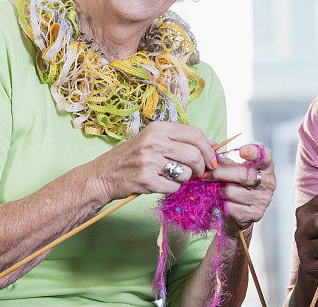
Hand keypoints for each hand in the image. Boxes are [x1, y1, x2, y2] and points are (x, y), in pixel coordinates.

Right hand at [91, 121, 216, 201]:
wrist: (103, 174)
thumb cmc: (132, 156)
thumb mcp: (155, 140)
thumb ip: (182, 140)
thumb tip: (214, 144)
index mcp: (158, 128)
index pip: (195, 134)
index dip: (208, 149)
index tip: (212, 160)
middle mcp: (154, 142)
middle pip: (194, 154)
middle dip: (201, 167)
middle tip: (197, 173)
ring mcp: (149, 161)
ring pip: (186, 173)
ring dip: (185, 179)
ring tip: (172, 176)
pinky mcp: (146, 180)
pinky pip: (173, 187)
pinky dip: (172, 188)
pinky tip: (161, 183)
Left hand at [205, 144, 275, 230]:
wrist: (241, 212)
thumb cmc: (237, 185)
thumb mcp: (234, 170)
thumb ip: (225, 161)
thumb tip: (210, 155)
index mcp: (265, 167)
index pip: (264, 156)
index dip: (254, 152)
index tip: (241, 151)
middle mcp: (268, 182)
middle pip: (243, 175)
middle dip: (220, 173)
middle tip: (204, 173)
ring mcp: (263, 199)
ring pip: (232, 191)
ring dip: (220, 190)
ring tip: (219, 190)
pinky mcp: (256, 214)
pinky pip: (231, 207)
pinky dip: (223, 204)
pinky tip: (225, 202)